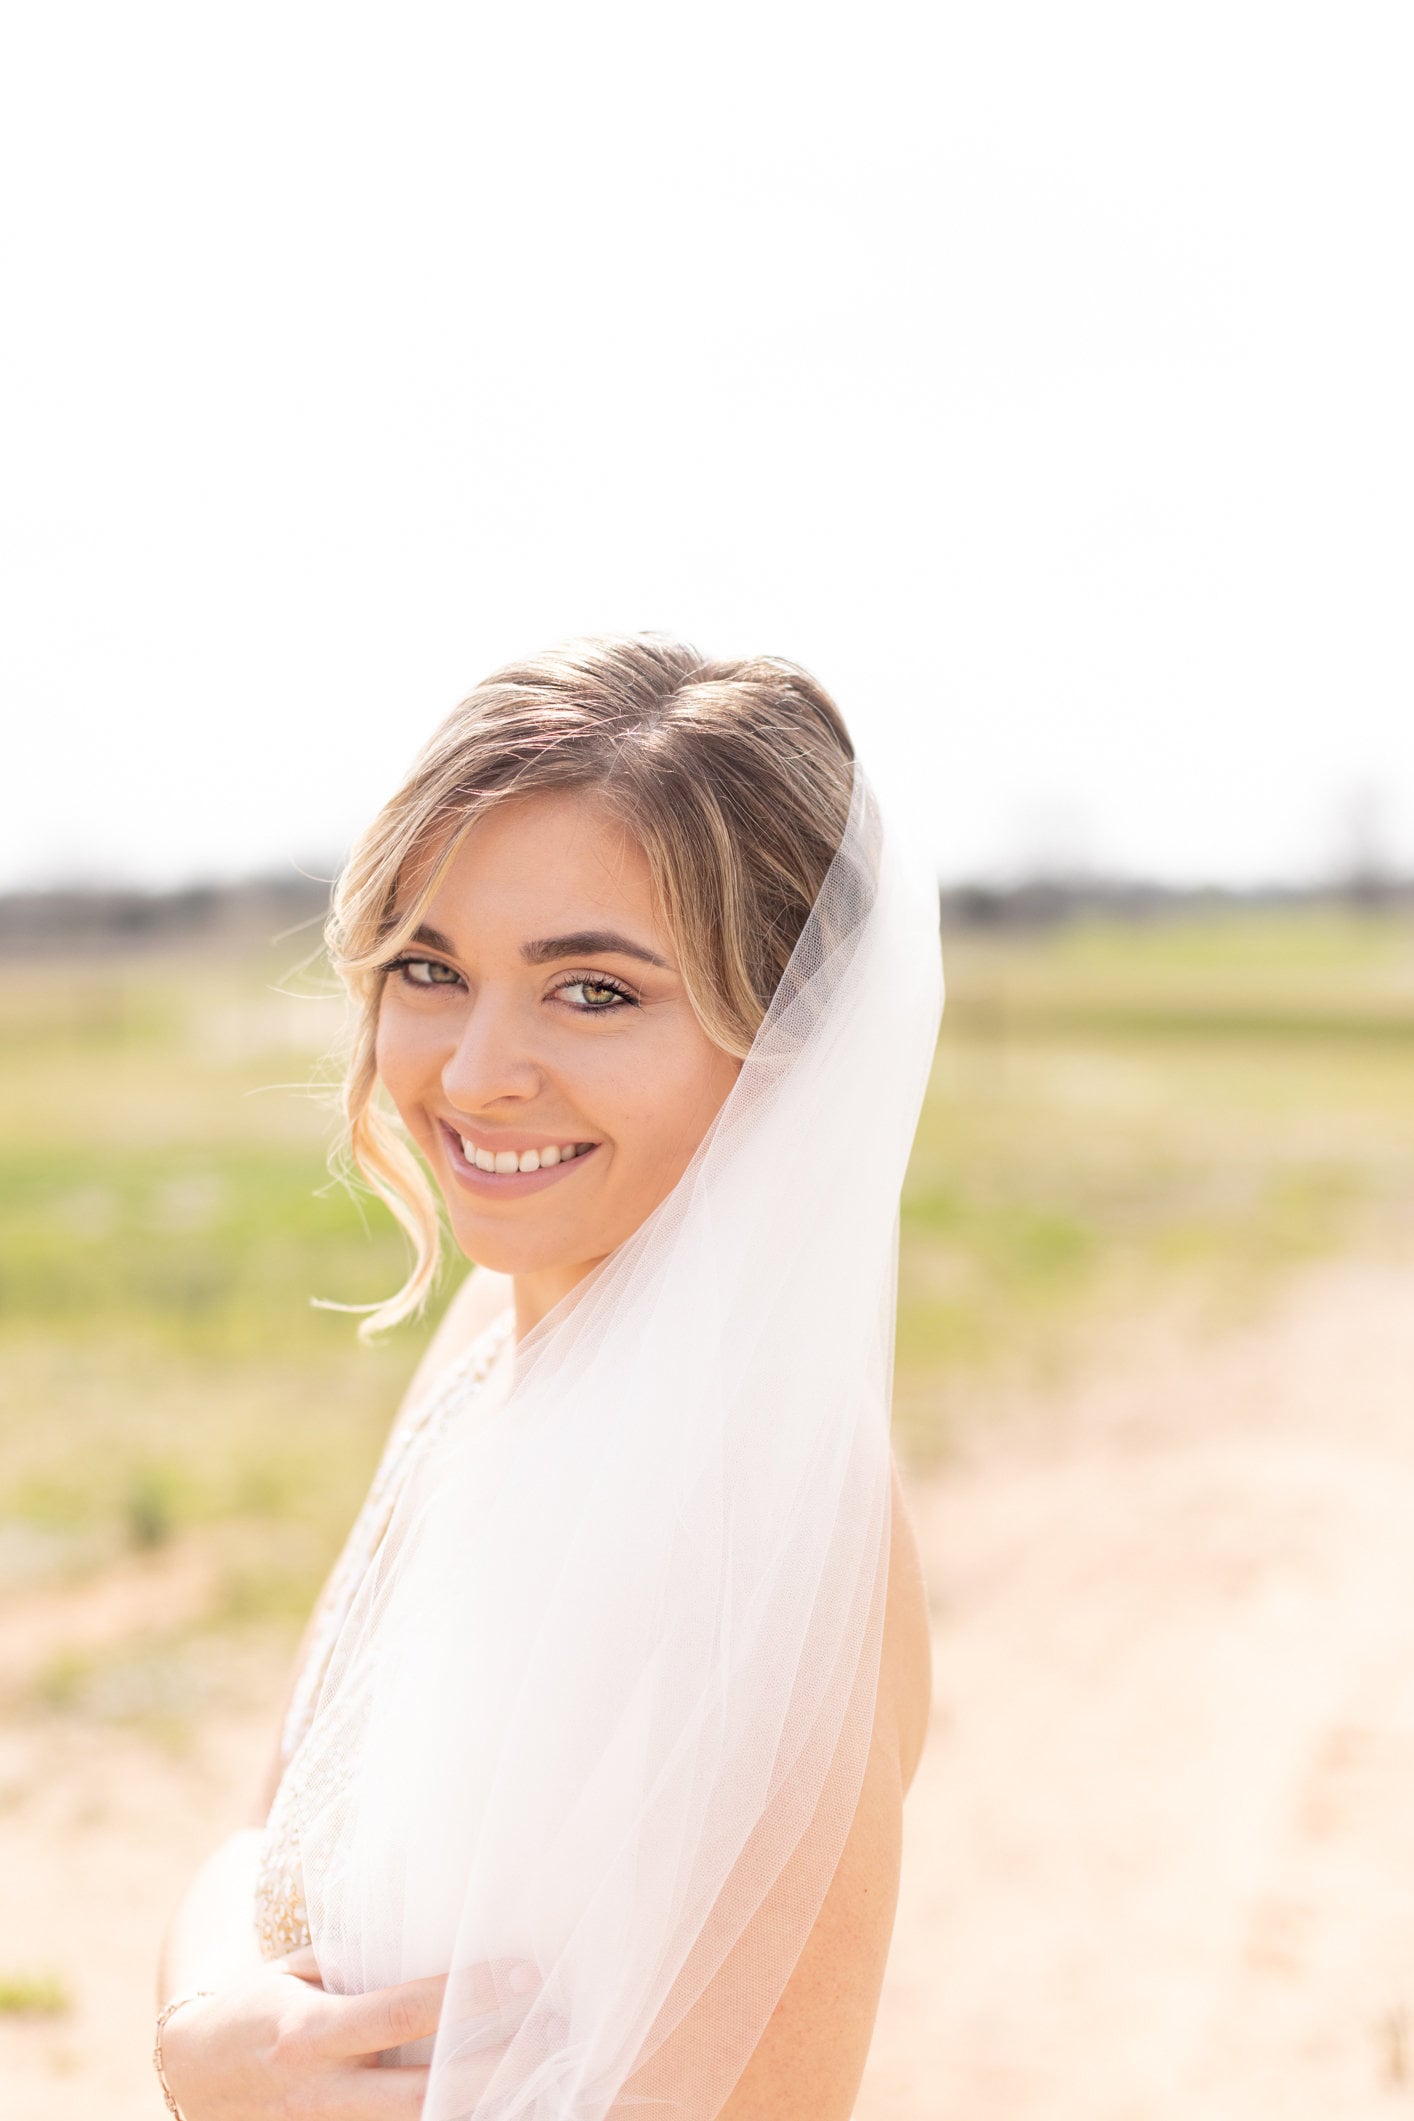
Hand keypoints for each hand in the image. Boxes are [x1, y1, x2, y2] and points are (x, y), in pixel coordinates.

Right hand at [159, 1943, 541, 2117]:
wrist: (194, 2077)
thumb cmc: (259, 2005)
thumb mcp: (297, 1971)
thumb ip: (357, 1965)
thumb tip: (433, 1930)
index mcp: (307, 2033)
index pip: (400, 2015)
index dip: (465, 1996)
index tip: (525, 1973)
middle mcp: (319, 2095)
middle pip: (424, 2093)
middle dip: (497, 2066)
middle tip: (558, 2032)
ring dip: (487, 2106)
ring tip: (550, 2078)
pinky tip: (503, 2105)